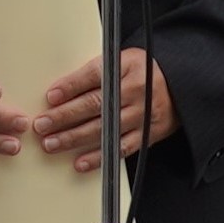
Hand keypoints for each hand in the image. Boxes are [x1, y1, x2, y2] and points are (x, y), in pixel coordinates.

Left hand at [39, 48, 170, 171]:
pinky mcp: (148, 134)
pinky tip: (80, 162)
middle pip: (95, 104)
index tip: (51, 97)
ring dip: (75, 138)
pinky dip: (100, 157)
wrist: (181, 85)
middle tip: (42, 125)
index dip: (71, 86)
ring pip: (104, 128)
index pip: (94, 75)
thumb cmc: (145, 72)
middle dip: (64, 116)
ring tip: (52, 143)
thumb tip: (61, 90)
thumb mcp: (124, 60)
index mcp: (128, 66)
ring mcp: (143, 114)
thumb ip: (98, 72)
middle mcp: (136, 90)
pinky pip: (121, 148)